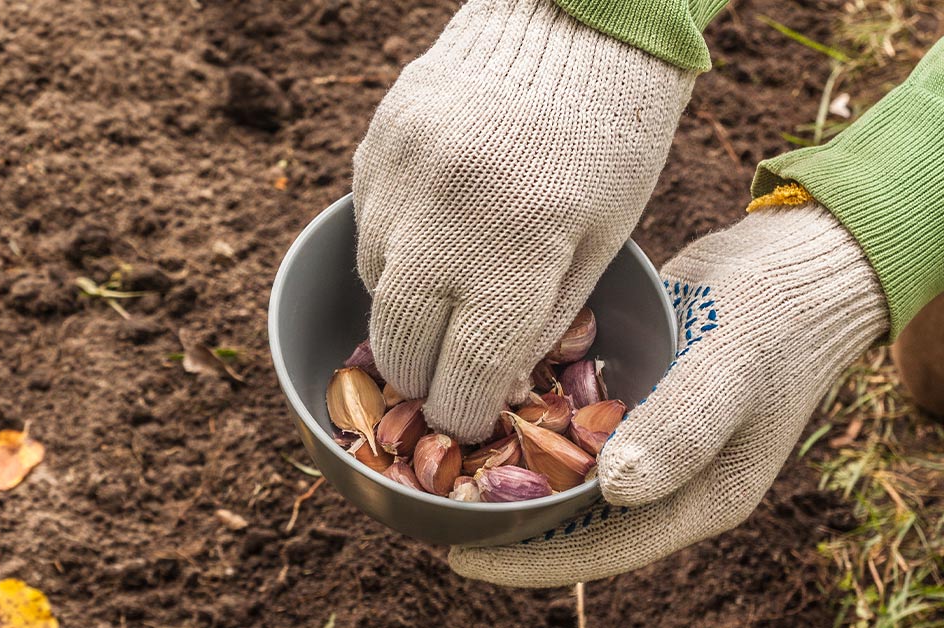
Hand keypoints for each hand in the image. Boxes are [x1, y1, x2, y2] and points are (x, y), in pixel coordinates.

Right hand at [353, 0, 695, 442]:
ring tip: (443, 292)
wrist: (570, 25)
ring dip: (404, 309)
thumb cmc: (609, 143)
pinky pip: (367, 229)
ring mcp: (401, 179)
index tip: (461, 421)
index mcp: (521, 248)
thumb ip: (543, 319)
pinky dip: (392, 251)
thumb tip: (490, 385)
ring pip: (375, 287)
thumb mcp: (603, 239)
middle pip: (400, 343)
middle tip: (439, 379)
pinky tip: (430, 233)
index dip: (459, 414)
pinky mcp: (374, 147)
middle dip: (419, 376)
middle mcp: (446, 218)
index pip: (465, 372)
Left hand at [449, 203, 887, 585]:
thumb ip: (681, 429)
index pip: (599, 549)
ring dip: (506, 466)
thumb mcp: (731, 370)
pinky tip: (474, 397)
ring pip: (562, 471)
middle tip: (427, 502)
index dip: (526, 558)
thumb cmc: (775, 318)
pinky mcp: (630, 397)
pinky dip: (525, 418)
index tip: (457, 553)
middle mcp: (664, 478)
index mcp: (696, 497)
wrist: (800, 261)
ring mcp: (646, 437)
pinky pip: (568, 422)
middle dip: (502, 515)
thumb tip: (616, 491)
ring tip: (433, 456)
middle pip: (570, 518)